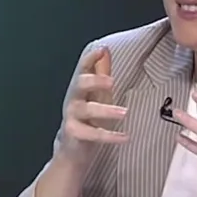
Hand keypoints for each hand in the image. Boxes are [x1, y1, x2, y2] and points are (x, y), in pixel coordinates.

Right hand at [57, 46, 127, 165]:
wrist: (72, 147)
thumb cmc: (88, 116)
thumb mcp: (96, 92)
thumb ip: (100, 72)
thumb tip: (104, 49)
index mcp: (80, 87)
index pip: (83, 68)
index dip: (90, 58)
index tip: (101, 50)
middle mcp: (73, 99)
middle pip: (80, 84)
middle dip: (94, 81)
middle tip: (111, 82)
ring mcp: (72, 117)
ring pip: (87, 110)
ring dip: (106, 111)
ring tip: (125, 113)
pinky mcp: (75, 134)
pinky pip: (93, 134)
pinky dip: (110, 136)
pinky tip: (125, 137)